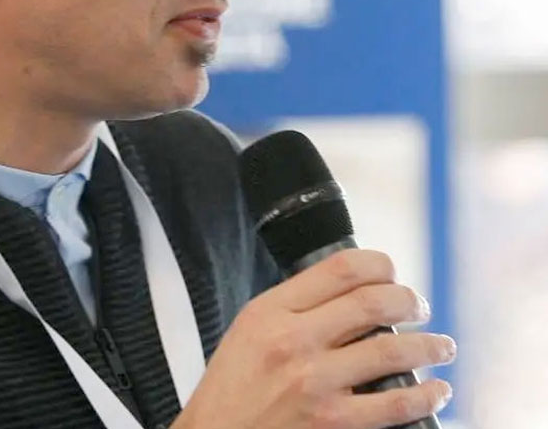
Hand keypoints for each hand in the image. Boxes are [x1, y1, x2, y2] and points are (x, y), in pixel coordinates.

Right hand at [173, 249, 454, 428]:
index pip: (339, 268)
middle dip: (411, 300)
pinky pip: (396, 404)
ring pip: (393, 350)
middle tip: (421, 307)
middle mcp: (293, 341)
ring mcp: (314, 383)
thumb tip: (351, 293)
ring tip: (442, 346)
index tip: (392, 273)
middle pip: (373, 302)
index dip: (380, 264)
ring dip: (430, 346)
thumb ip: (292, 309)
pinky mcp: (333, 424)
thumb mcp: (249, 330)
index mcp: (271, 311)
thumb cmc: (234, 388)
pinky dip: (427, 394)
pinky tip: (436, 389)